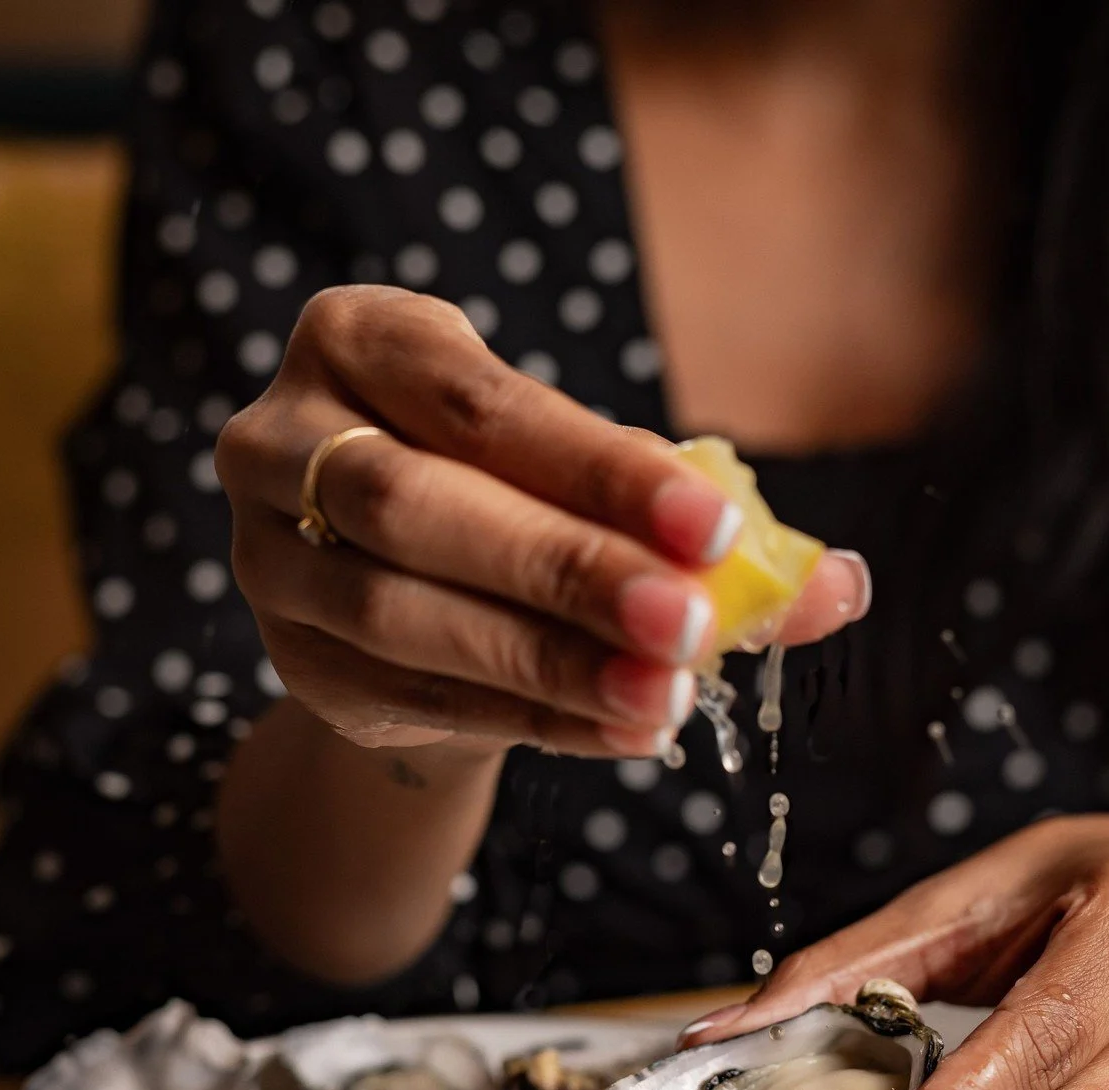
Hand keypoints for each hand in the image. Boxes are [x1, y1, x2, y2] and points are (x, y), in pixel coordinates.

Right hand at [216, 287, 867, 757]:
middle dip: (566, 570)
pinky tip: (622, 728)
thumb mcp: (585, 479)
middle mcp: (284, 440)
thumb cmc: (511, 500)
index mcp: (361, 342)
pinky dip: (530, 718)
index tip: (720, 528)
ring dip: (546, 662)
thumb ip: (696, 522)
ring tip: (666, 698)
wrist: (411, 593)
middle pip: (419, 506)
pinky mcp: (297, 664)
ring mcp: (271, 559)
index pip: (481, 404)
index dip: (599, 469)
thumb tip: (836, 586)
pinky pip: (415, 698)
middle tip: (689, 625)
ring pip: (401, 614)